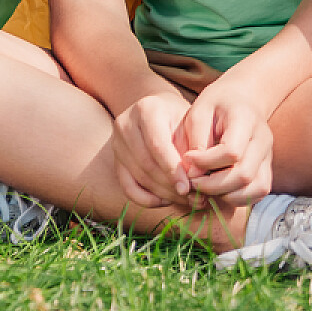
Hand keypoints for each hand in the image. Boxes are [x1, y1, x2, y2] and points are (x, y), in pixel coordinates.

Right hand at [111, 90, 194, 208]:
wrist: (159, 109)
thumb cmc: (180, 117)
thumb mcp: (190, 123)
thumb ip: (192, 146)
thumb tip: (195, 176)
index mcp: (146, 109)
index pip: (157, 145)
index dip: (172, 169)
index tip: (188, 187)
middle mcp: (125, 124)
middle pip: (146, 164)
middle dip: (169, 185)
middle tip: (192, 198)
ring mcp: (117, 143)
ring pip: (138, 177)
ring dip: (163, 194)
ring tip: (185, 200)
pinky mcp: (115, 160)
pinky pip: (128, 187)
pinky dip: (147, 198)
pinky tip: (166, 201)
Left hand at [177, 84, 275, 208]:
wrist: (242, 98)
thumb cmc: (216, 104)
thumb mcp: (198, 112)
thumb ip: (196, 141)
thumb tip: (194, 174)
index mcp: (246, 119)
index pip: (232, 152)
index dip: (206, 162)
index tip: (188, 158)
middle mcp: (263, 139)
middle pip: (244, 175)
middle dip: (212, 185)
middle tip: (192, 180)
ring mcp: (268, 155)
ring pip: (255, 188)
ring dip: (226, 195)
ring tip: (206, 185)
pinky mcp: (267, 167)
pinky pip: (259, 191)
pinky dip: (238, 197)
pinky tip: (219, 188)